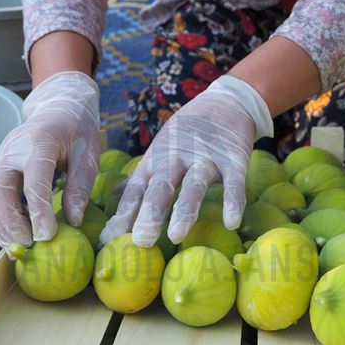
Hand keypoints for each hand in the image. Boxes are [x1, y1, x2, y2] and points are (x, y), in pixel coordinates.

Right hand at [0, 71, 99, 248]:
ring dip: (2, 224)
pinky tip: (13, 236)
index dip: (38, 211)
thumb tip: (73, 219)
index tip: (46, 236)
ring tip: (15, 249)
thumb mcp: (88, 154)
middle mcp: (13, 149)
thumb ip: (80, 186)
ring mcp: (2, 157)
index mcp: (40, 142)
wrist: (59, 107)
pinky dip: (2, 217)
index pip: (34, 180)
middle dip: (10, 222)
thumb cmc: (77, 130)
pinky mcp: (0, 166)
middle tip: (25, 246)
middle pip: (0, 190)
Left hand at [99, 75, 273, 246]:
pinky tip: (231, 222)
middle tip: (140, 240)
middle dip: (149, 213)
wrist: (226, 103)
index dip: (123, 213)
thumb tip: (112, 196)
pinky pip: (234, 184)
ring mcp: (205, 160)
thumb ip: (140, 178)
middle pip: (160, 188)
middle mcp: (176, 160)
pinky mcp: (233, 161)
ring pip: (193, 186)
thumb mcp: (159, 151)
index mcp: (155, 161)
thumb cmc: (187, 134)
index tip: (110, 238)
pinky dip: (232, 202)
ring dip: (184, 209)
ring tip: (176, 234)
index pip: (136, 190)